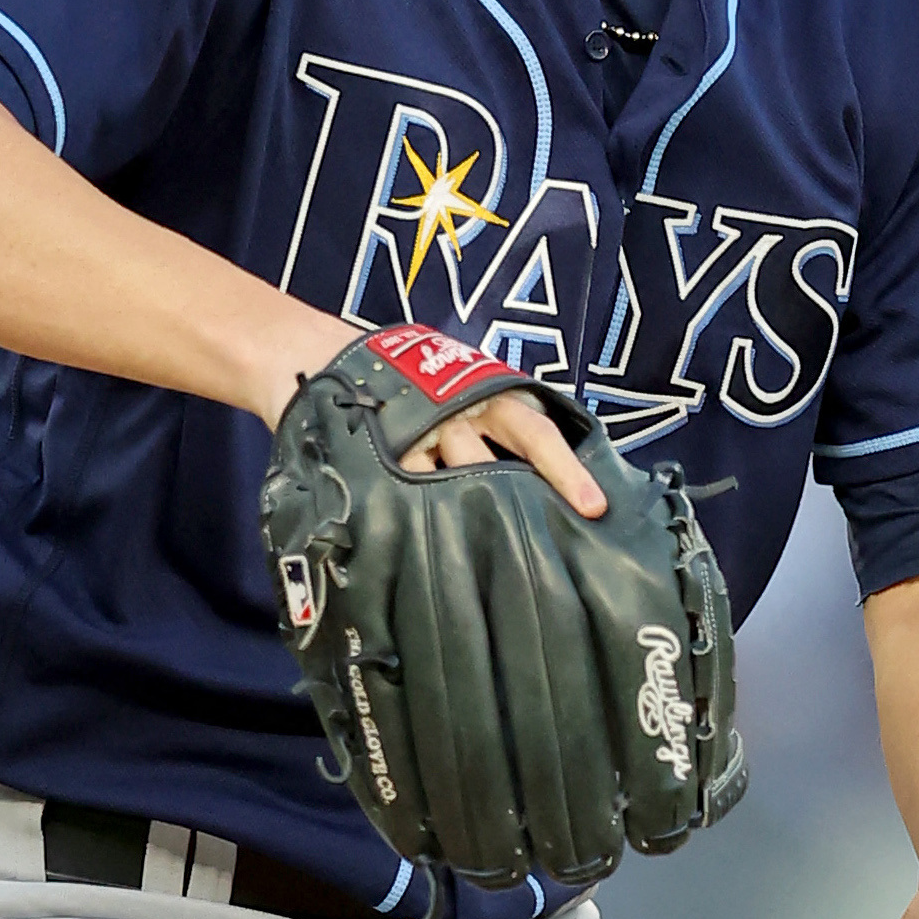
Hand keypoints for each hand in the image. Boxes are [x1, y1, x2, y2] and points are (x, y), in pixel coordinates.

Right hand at [262, 316, 604, 515]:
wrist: (323, 361)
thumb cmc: (406, 379)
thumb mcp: (458, 383)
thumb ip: (498, 420)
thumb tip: (547, 474)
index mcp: (483, 392)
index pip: (535, 431)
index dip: (566, 469)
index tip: (596, 507)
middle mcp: (453, 413)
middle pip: (495, 466)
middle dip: (523, 502)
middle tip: (550, 543)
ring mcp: (414, 437)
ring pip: (453, 483)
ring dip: (472, 515)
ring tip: (495, 556)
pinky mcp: (379, 458)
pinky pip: (410, 496)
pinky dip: (425, 518)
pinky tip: (436, 546)